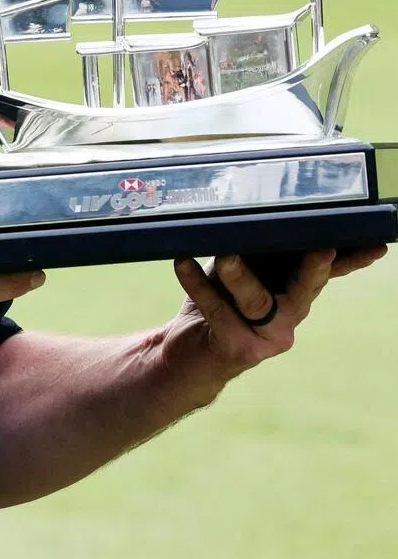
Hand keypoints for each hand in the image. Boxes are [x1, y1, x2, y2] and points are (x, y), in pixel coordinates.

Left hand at [162, 246, 387, 398]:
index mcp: (294, 290)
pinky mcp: (239, 348)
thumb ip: (250, 247)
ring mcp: (268, 336)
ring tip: (224, 254)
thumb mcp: (236, 269)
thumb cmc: (216, 300)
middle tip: (322, 249)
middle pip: (307, 289)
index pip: (329, 271)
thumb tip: (250, 208)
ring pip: (258, 301)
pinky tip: (182, 263)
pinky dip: (197, 284)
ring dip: (239, 275)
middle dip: (314, 269)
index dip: (353, 259)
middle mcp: (290, 315)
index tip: (376, 243)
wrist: (188, 351)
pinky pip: (218, 311)